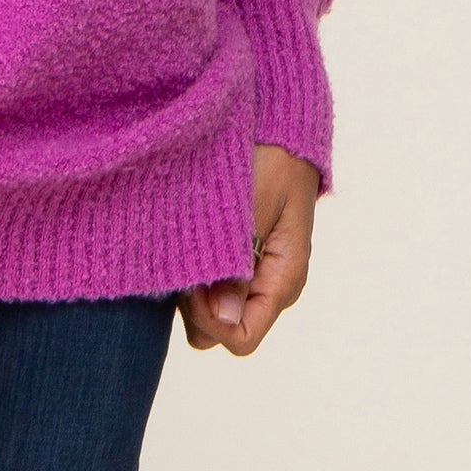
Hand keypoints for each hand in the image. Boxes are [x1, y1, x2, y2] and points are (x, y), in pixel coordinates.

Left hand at [177, 143, 319, 356]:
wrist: (283, 132)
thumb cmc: (275, 161)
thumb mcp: (259, 205)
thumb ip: (240, 261)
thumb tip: (224, 318)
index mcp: (283, 281)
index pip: (241, 338)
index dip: (209, 318)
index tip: (192, 278)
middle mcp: (269, 288)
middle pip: (219, 331)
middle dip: (195, 305)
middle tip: (186, 256)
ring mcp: (254, 276)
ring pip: (210, 312)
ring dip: (192, 286)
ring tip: (189, 242)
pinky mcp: (238, 260)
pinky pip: (210, 286)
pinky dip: (194, 271)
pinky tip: (190, 239)